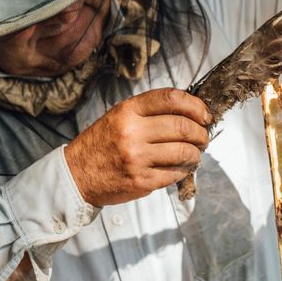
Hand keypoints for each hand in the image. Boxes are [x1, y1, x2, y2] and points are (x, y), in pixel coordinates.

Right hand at [65, 88, 210, 206]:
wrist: (77, 175)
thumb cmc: (101, 144)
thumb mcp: (119, 117)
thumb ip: (149, 112)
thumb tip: (188, 112)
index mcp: (128, 111)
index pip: (171, 98)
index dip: (195, 105)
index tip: (204, 114)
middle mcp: (132, 132)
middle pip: (183, 126)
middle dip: (201, 133)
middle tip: (203, 137)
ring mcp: (137, 158)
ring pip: (184, 151)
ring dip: (196, 154)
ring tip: (195, 154)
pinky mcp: (141, 181)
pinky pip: (174, 174)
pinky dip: (184, 170)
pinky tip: (182, 168)